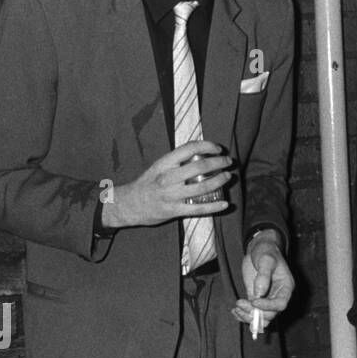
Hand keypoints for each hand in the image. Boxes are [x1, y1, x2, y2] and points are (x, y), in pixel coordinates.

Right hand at [101, 140, 231, 228]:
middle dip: (219, 162)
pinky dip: (214, 206)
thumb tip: (201, 151)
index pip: (189, 148)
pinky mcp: (174, 211)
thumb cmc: (147, 183)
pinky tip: (225, 204)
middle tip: (228, 161)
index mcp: (164, 163)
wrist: (128, 205)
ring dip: (220, 180)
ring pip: (202, 187)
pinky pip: (198, 209)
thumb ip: (177, 160)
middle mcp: (167, 178)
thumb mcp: (158, 166)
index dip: (207, 146)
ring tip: (228, 176)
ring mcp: (171, 195)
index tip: (218, 148)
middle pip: (200, 166)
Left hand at [233, 229, 293, 332]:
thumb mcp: (266, 259)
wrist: (259, 249)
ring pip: (261, 318)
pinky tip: (235, 311)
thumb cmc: (266, 252)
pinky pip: (252, 314)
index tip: (254, 301)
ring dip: (248, 317)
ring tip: (236, 308)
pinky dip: (243, 316)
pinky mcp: (256, 299)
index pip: (281, 304)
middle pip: (271, 315)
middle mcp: (278, 296)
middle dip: (255, 313)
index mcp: (286, 287)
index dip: (268, 306)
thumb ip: (264, 275)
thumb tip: (259, 293)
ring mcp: (267, 299)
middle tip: (240, 303)